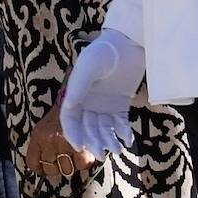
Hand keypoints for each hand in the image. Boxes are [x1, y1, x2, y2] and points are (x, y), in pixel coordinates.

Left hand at [25, 99, 95, 184]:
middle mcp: (49, 141)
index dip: (40, 168)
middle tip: (62, 160)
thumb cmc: (59, 115)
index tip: (44, 168)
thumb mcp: (43, 127)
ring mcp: (65, 143)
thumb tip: (43, 166)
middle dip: (57, 168)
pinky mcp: (82, 145)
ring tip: (73, 157)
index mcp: (37, 136)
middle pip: (50, 170)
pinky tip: (82, 155)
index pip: (33, 163)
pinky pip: (81, 164)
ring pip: (66, 169)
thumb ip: (41, 146)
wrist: (75, 98)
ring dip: (71, 166)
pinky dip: (83, 162)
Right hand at [60, 28, 145, 158]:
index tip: (81, 146)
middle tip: (103, 153)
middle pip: (87, 127)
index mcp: (76, 92)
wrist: (129, 43)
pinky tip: (127, 139)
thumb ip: (79, 85)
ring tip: (117, 148)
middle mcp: (88, 101)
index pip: (70, 118)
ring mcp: (105, 104)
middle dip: (93, 141)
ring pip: (103, 128)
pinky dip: (122, 133)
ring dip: (108, 140)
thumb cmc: (105, 51)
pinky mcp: (121, 105)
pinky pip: (119, 124)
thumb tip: (67, 106)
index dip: (73, 133)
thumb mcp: (89, 66)